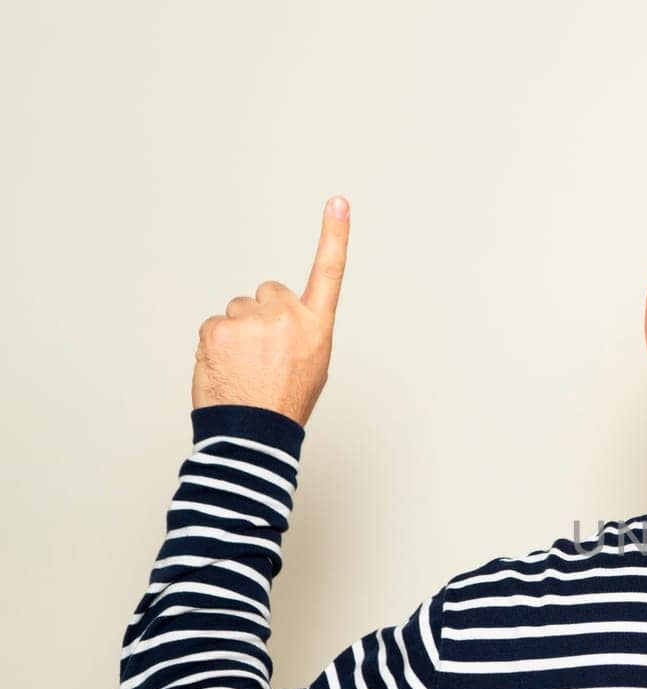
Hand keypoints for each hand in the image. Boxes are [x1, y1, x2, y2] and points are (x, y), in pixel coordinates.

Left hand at [191, 196, 350, 426]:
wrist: (255, 433)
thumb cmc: (285, 403)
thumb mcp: (313, 365)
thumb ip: (301, 331)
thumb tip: (279, 318)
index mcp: (316, 327)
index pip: (330, 273)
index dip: (334, 235)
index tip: (338, 202)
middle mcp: (288, 316)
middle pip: (267, 293)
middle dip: (261, 315)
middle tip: (262, 354)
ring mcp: (252, 320)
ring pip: (237, 310)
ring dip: (236, 332)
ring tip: (244, 367)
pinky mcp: (219, 327)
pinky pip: (213, 325)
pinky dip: (215, 345)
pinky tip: (226, 368)